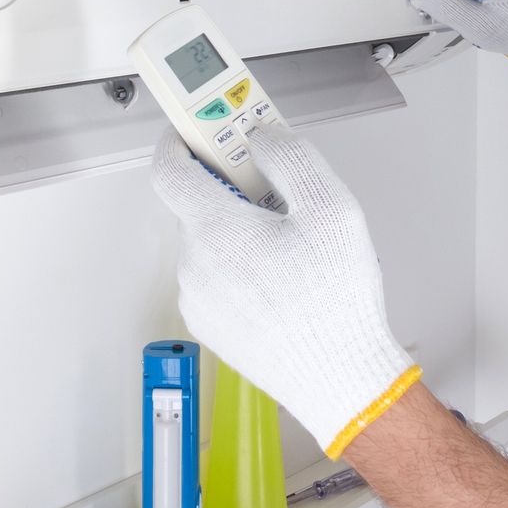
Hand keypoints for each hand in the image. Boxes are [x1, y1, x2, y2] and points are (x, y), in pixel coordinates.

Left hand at [151, 126, 419, 456]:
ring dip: (240, 232)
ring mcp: (199, 299)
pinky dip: (241, 267)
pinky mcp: (211, 325)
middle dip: (233, 190)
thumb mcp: (331, 209)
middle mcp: (196, 265)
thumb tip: (262, 137)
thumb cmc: (335, 303)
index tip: (195, 127)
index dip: (179, 140)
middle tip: (276, 192)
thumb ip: (289, 158)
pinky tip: (283, 280)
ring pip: (211, 244)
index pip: (168, 169)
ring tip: (292, 248)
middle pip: (199, 205)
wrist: (338, 380)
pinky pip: (217, 278)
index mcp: (216, 230)